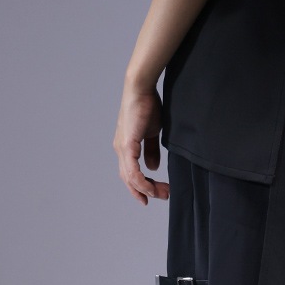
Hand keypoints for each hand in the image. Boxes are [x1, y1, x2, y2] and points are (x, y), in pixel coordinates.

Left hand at [113, 87, 170, 204]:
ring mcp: (122, 148)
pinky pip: (132, 170)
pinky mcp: (127, 145)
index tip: (154, 194)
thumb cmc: (147, 105)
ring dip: (146, 188)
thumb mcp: (152, 131)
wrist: (141, 89)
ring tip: (162, 192)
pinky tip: (150, 186)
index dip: (140, 186)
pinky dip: (141, 181)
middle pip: (130, 179)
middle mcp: (121, 150)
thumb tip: (152, 167)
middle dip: (146, 191)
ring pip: (131, 178)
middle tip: (163, 195)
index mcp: (126, 146)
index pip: (131, 173)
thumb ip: (151, 150)